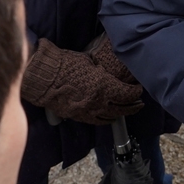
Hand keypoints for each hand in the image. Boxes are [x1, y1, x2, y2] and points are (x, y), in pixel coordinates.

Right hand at [20, 37, 143, 124]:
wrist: (43, 77)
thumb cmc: (65, 64)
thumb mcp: (90, 62)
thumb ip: (101, 72)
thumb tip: (108, 75)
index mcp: (104, 85)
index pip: (127, 93)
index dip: (135, 92)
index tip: (138, 89)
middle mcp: (98, 101)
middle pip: (122, 108)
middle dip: (133, 106)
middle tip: (139, 103)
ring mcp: (88, 111)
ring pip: (110, 117)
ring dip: (120, 114)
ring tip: (126, 111)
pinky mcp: (77, 116)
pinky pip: (96, 121)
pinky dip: (105, 119)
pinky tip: (109, 118)